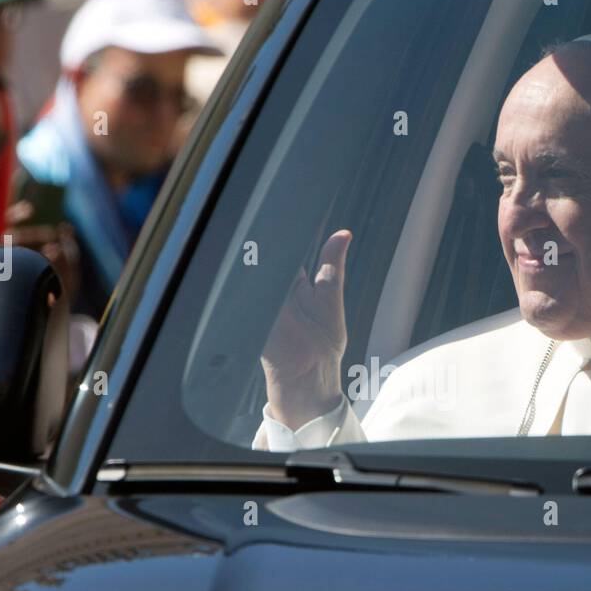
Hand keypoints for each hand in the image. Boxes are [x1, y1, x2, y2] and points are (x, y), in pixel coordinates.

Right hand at [261, 230, 351, 428]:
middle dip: (263, 242)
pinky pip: (247, 302)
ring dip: (252, 260)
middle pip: (266, 260)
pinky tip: (248, 269)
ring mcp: (263, 309)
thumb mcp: (331, 302)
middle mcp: (276, 293)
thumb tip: (343, 234)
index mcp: (295, 284)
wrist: (310, 385)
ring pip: (252, 277)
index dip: (282, 231)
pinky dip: (247, 289)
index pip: (285, 250)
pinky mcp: (253, 325)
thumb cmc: (324, 346)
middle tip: (261, 216)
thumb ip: (332, 268)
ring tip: (253, 240)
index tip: (279, 206)